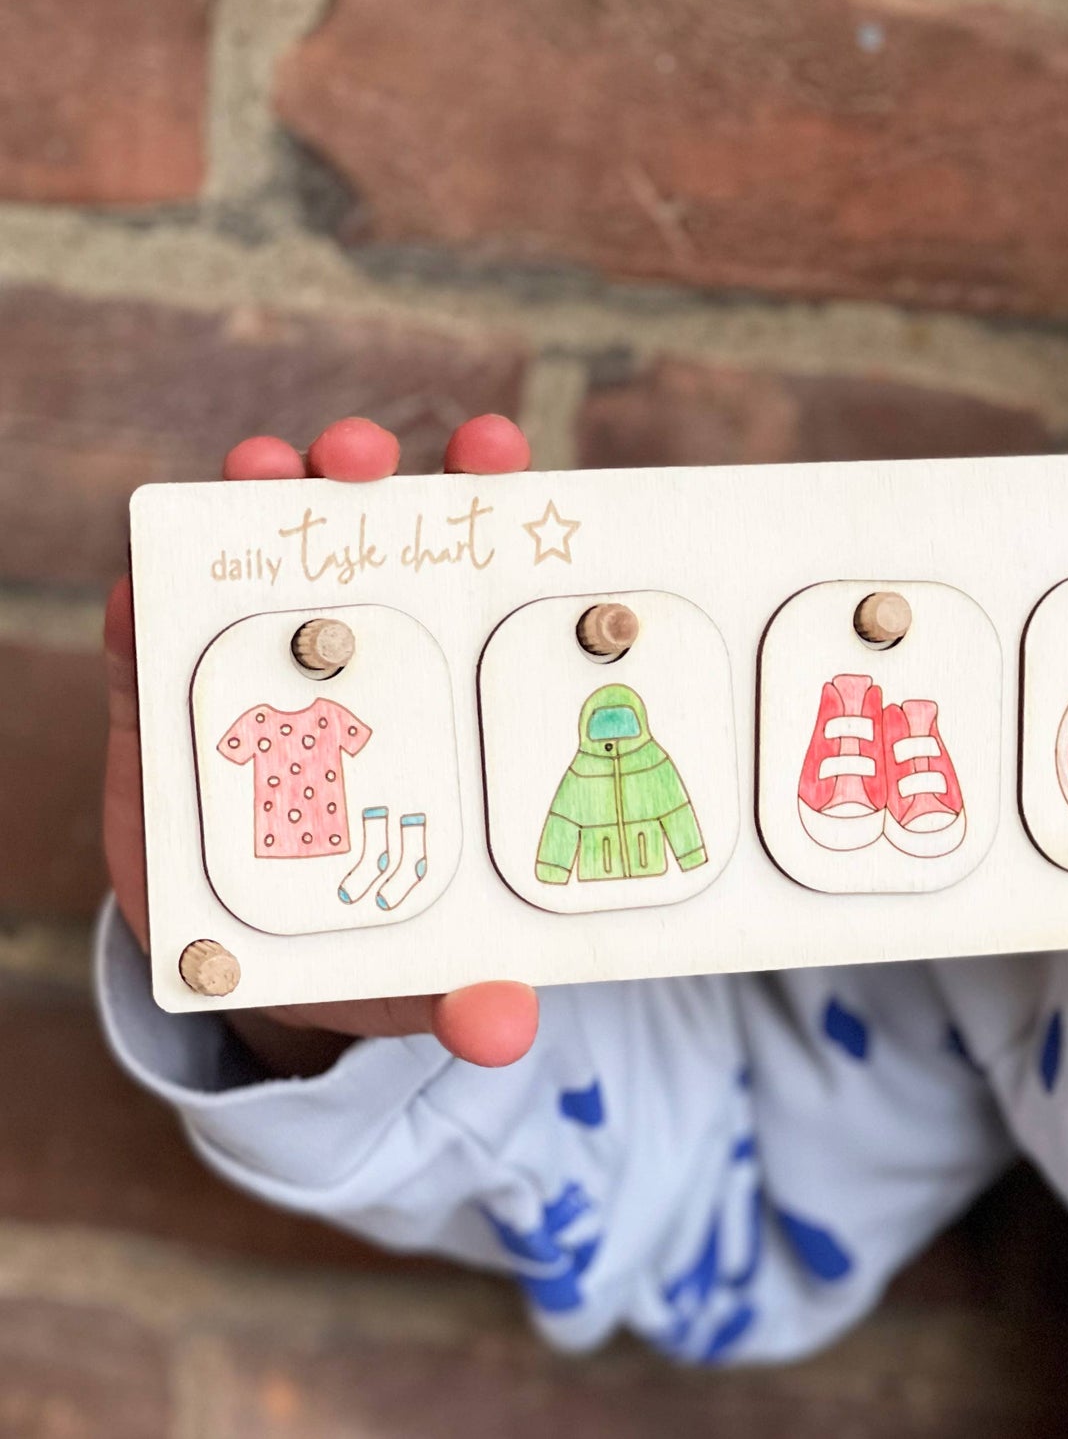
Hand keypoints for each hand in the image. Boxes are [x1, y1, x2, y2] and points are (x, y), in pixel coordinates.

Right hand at [103, 415, 539, 1074]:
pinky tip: (144, 577)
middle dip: (362, 478)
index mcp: (429, 699)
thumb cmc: (356, 942)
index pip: (463, 586)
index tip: (497, 454)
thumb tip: (506, 1031)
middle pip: (360, 544)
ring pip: (252, 561)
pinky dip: (143, 598)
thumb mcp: (413, 971)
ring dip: (256, 502)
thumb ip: (458, 992)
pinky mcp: (159, 708)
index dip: (481, 510)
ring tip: (263, 470)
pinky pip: (144, 635)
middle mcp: (346, 668)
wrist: (244, 966)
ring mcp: (250, 676)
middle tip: (363, 455)